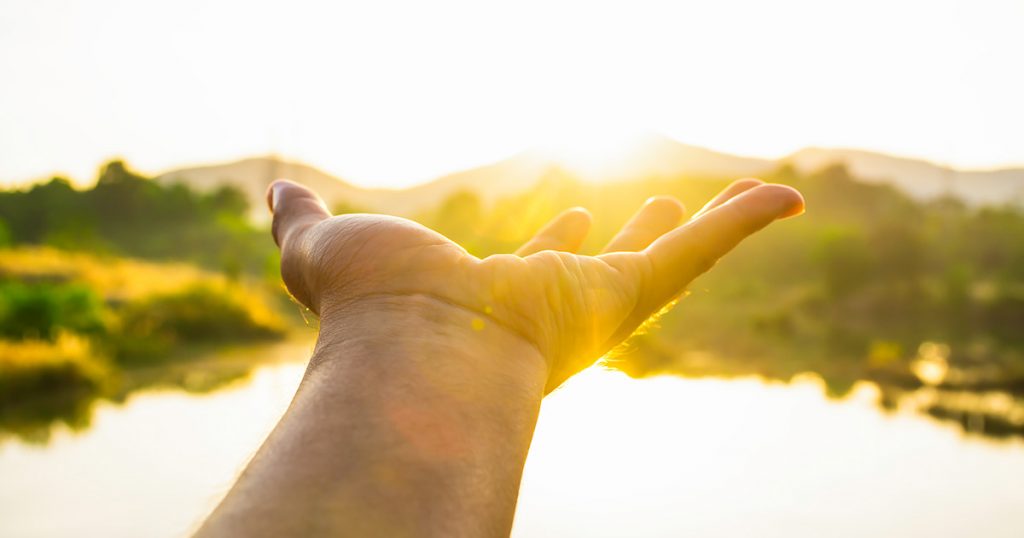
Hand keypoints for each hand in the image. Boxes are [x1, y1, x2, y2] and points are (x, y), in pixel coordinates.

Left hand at [269, 178, 802, 391]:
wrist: (409, 352)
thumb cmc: (364, 310)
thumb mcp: (322, 249)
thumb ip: (300, 220)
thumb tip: (274, 190)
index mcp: (499, 300)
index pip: (538, 266)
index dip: (554, 241)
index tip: (564, 217)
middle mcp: (555, 307)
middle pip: (609, 266)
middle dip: (632, 239)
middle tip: (655, 213)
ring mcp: (598, 302)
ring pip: (674, 258)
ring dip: (713, 229)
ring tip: (751, 199)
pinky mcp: (630, 292)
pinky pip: (706, 250)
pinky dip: (746, 221)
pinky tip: (787, 195)